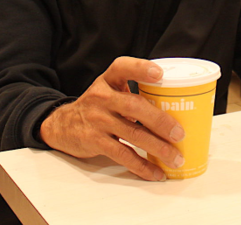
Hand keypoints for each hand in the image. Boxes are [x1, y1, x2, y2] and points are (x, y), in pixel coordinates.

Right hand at [39, 57, 184, 181]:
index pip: (123, 67)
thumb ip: (133, 94)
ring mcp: (97, 119)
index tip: (159, 74)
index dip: (140, 68)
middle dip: (160, 121)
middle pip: (134, 106)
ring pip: (132, 134)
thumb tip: (173, 109)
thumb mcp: (108, 91)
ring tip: (175, 157)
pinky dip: (141, 165)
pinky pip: (122, 154)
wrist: (61, 125)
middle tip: (179, 133)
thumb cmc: (96, 106)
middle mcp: (101, 97)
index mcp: (108, 80)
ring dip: (157, 148)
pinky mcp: (94, 141)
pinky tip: (155, 172)